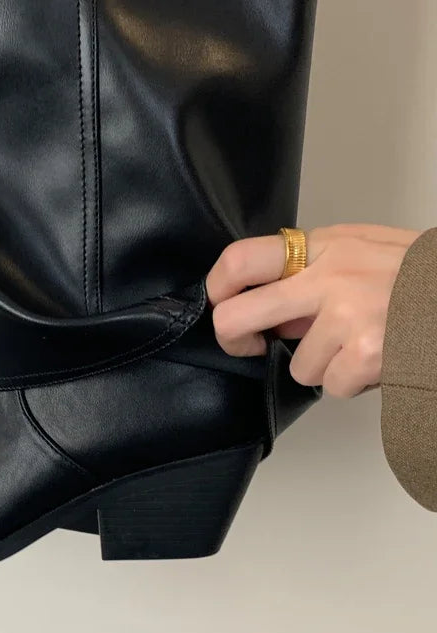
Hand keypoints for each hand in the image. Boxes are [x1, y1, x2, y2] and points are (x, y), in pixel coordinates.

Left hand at [205, 224, 420, 397]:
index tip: (219, 303)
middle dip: (235, 341)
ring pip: (297, 365)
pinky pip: (331, 385)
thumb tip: (272, 314)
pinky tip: (379, 359)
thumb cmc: (424, 276)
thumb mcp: (365, 252)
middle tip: (251, 347)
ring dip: (324, 365)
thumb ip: (313, 275)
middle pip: (237, 317)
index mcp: (325, 246)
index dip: (216, 286)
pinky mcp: (365, 353)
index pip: (242, 258)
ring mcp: (347, 315)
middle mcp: (329, 277)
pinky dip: (353, 382)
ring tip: (361, 344)